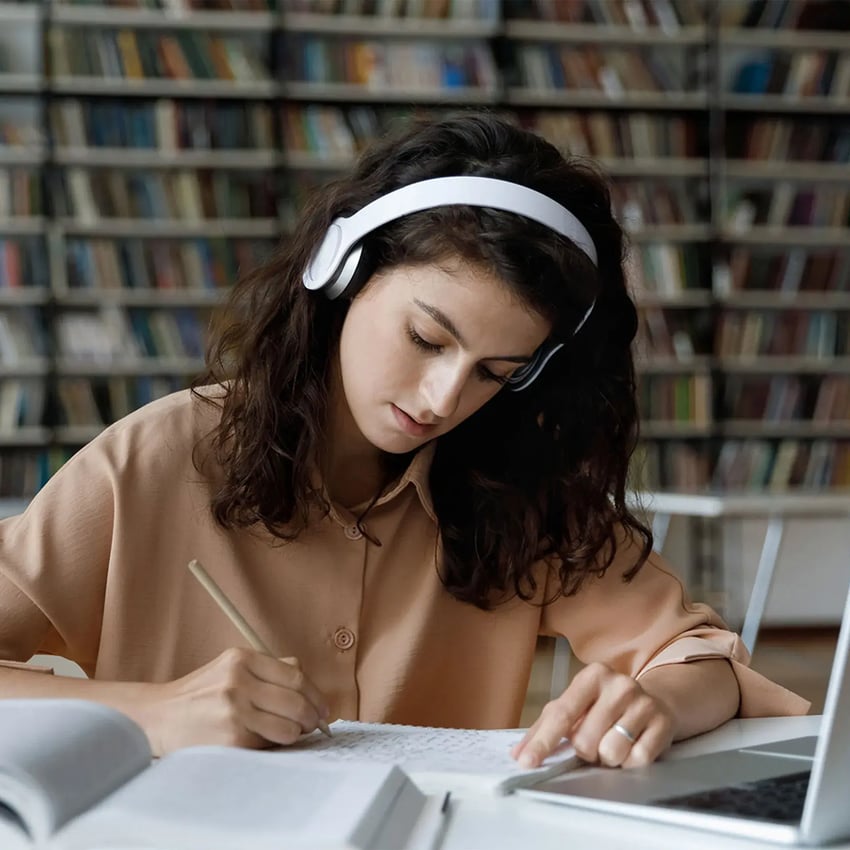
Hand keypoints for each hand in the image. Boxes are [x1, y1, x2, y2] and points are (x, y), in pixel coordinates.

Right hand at [143, 648, 330, 755]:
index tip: (322, 707)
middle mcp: (238, 682)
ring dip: (297, 734)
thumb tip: (307, 683)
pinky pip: (269, 745)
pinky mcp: (231, 740)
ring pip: (288, 727)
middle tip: (314, 725)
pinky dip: (275, 746)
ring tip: (292, 735)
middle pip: (296, 702)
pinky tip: (268, 743)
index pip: (296, 676)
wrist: (158, 718)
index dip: (315, 695)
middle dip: (312, 717)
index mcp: (241, 659)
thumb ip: (268, 669)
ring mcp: (234, 712)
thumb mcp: (230, 668)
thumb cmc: (200, 695)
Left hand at [511, 662, 674, 768]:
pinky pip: (637, 761)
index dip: (543, 741)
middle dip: (586, 750)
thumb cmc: (605, 706)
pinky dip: (630, 762)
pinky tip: (633, 745)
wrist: (655, 701)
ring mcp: (643, 703)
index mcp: (592, 675)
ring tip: (615, 741)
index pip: (561, 713)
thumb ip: (545, 727)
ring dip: (609, 758)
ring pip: (611, 753)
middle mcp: (619, 684)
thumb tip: (519, 753)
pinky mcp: (663, 723)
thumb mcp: (576, 706)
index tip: (527, 762)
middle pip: (585, 740)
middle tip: (595, 739)